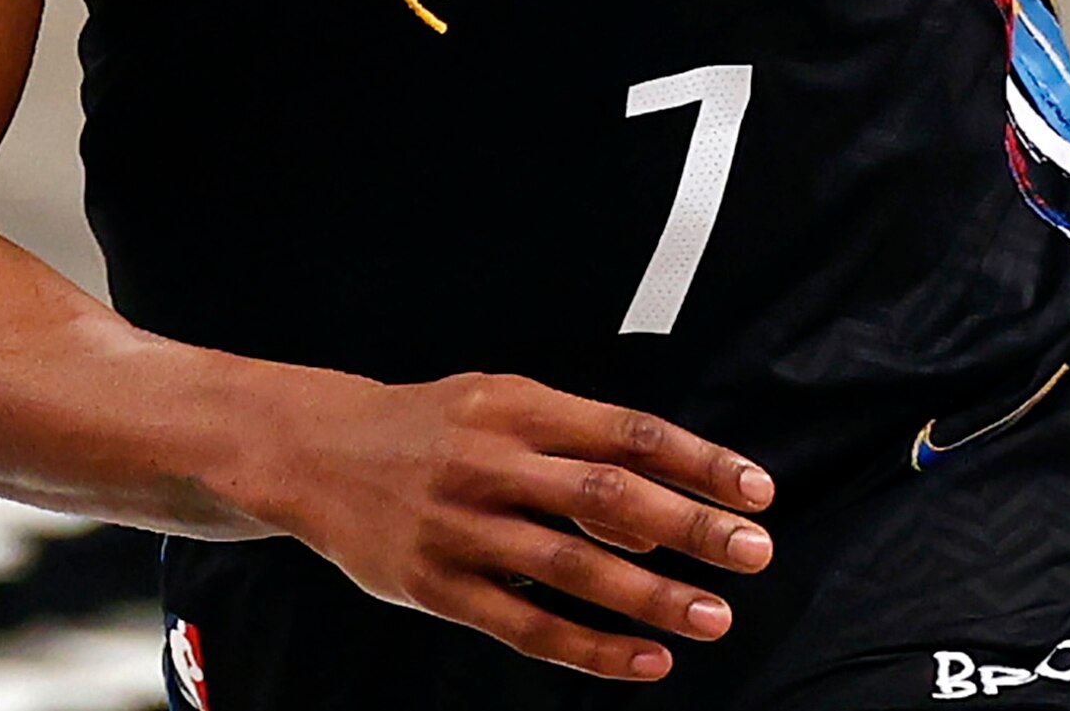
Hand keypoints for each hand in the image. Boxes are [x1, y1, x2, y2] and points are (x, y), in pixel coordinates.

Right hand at [241, 368, 777, 679]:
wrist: (314, 451)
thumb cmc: (431, 428)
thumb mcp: (502, 407)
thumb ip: (580, 455)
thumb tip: (661, 526)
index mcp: (518, 407)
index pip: (627, 432)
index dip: (697, 461)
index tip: (755, 489)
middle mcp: (492, 462)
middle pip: (608, 496)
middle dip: (690, 527)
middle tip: (754, 552)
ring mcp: (462, 528)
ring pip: (571, 567)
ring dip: (651, 596)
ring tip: (713, 616)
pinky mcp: (437, 587)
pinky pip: (525, 625)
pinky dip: (591, 647)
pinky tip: (645, 662)